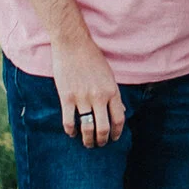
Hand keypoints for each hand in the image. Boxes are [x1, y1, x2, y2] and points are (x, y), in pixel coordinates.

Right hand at [54, 33, 123, 147]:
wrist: (73, 44)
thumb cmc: (92, 57)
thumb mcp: (109, 75)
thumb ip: (114, 94)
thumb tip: (121, 111)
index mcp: (112, 91)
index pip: (119, 119)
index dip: (117, 132)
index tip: (114, 138)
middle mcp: (99, 97)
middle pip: (103, 128)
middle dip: (102, 140)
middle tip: (99, 144)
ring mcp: (82, 98)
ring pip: (87, 128)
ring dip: (87, 139)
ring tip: (87, 143)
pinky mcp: (67, 97)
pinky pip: (69, 121)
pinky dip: (71, 131)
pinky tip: (72, 133)